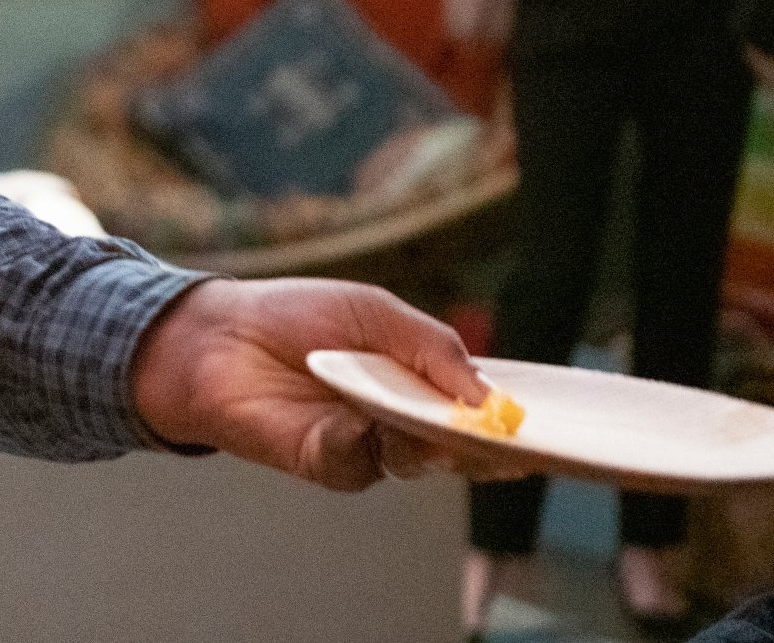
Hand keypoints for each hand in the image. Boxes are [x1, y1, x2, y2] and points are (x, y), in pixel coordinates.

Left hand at [131, 278, 531, 490]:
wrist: (219, 332)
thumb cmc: (296, 315)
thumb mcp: (376, 312)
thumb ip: (434, 347)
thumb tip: (488, 396)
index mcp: (423, 383)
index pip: (481, 411)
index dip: (516, 420)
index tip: (554, 425)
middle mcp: (403, 422)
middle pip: (464, 448)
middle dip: (491, 445)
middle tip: (513, 439)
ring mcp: (368, 446)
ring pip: (420, 458)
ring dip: (427, 437)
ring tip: (430, 416)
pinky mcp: (327, 462)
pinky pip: (362, 461)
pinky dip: (367, 438)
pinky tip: (362, 417)